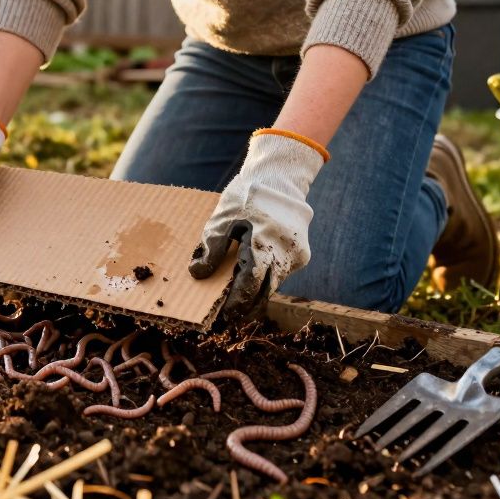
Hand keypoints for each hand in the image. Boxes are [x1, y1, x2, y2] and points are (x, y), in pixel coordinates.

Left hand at [188, 130, 327, 323]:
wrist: (281, 178)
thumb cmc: (247, 196)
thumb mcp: (223, 217)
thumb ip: (211, 246)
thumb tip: (198, 274)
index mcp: (264, 245)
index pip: (249, 286)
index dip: (236, 304)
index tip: (223, 317)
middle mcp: (285, 255)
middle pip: (264, 293)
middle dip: (246, 307)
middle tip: (227, 319)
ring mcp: (296, 256)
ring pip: (274, 285)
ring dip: (256, 295)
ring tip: (236, 305)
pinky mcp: (301, 255)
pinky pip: (281, 274)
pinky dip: (266, 280)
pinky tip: (250, 283)